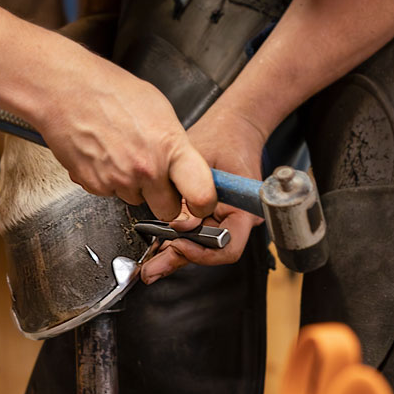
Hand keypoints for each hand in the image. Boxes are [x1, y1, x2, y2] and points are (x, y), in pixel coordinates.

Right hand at [37, 52, 216, 222]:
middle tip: (156, 175)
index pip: (202, 196)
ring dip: (134, 185)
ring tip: (121, 151)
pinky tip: (104, 153)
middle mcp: (145, 170)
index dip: (205, 203)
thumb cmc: (109, 90)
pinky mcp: (94, 186)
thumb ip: (175, 143)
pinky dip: (109, 179)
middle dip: (165, 197)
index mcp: (169, 148)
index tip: (202, 202)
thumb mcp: (159, 109)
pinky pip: (110, 192)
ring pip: (136, 200)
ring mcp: (118, 180)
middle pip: (168, 210)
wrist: (65, 89)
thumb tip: (183, 164)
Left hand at [141, 103, 266, 279]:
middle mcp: (236, 220)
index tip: (177, 245)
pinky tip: (155, 244)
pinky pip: (192, 232)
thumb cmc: (223, 136)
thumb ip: (191, 191)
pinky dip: (174, 238)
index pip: (228, 248)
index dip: (202, 253)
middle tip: (152, 269)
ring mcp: (222, 218)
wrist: (232, 125)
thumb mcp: (202, 160)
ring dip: (173, 253)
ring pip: (197, 245)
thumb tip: (179, 223)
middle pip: (208, 252)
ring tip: (149, 264)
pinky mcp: (208, 214)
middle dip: (179, 259)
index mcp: (244, 210)